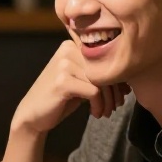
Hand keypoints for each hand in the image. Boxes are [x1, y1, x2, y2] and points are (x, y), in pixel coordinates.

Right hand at [11, 40, 128, 136]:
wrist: (33, 115)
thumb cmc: (60, 99)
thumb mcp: (80, 82)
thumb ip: (97, 75)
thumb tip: (128, 77)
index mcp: (71, 46)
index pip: (104, 58)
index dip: (116, 77)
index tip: (120, 95)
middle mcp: (67, 50)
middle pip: (104, 69)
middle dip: (114, 91)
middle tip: (115, 106)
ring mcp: (63, 64)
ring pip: (101, 81)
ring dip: (108, 101)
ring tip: (106, 112)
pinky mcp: (62, 81)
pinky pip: (94, 92)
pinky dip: (98, 105)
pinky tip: (95, 113)